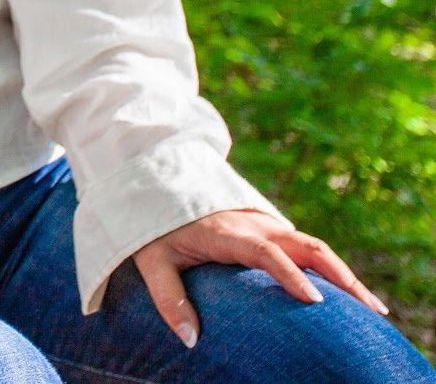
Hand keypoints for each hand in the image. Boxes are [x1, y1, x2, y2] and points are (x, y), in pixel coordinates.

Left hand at [132, 209, 388, 348]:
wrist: (157, 183)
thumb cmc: (154, 227)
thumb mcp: (151, 259)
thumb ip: (168, 297)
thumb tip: (190, 340)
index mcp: (226, 232)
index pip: (265, 250)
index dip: (290, 274)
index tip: (315, 301)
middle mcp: (253, 224)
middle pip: (305, 245)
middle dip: (340, 276)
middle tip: (369, 310)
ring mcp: (265, 223)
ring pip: (313, 244)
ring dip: (343, 273)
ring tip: (372, 308)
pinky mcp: (270, 227)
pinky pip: (306, 245)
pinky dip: (331, 267)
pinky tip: (348, 293)